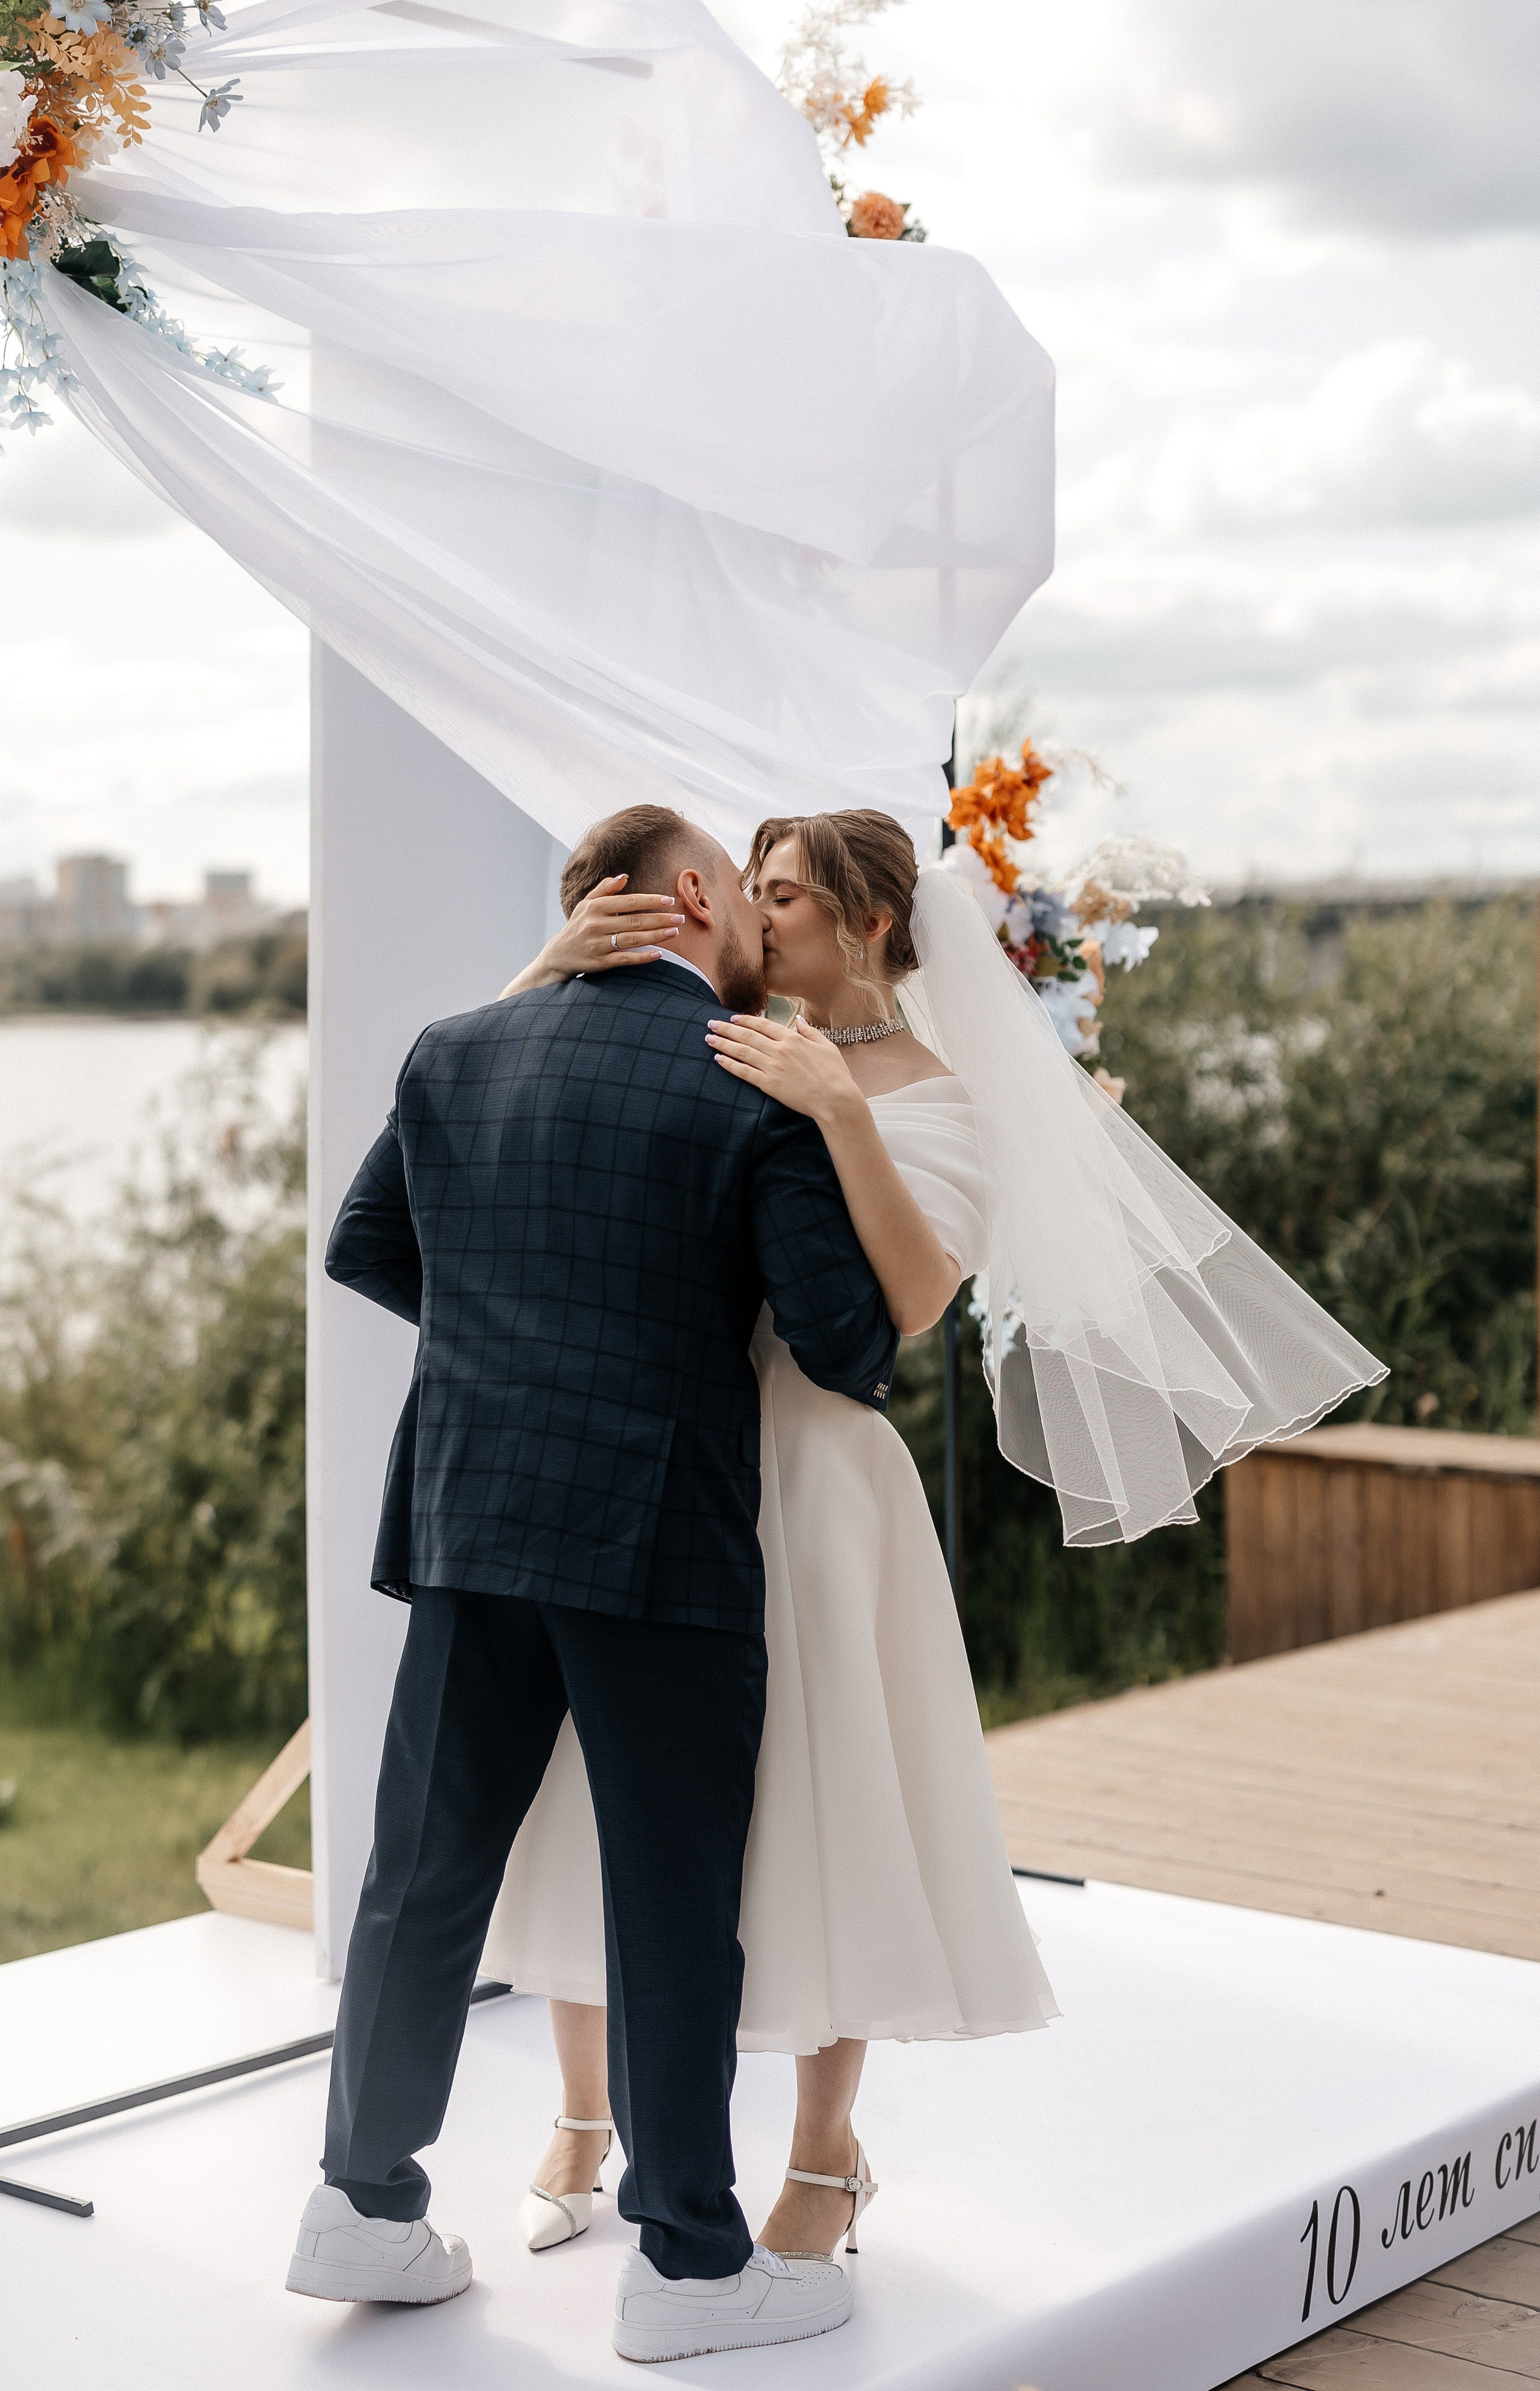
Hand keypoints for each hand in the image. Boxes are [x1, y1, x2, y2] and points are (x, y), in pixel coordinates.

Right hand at [499, 876, 683, 996]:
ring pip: (633, 939)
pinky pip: (626, 959)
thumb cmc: (579, 925)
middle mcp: (596, 924)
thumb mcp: (587, 904)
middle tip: (680, 918)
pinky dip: (643, 956)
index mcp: (595, 907)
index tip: (669, 901)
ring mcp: (598, 944)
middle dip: (660, 919)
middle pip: (635, 921)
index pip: (629, 902)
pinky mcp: (600, 962)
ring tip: (674, 932)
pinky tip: (659, 954)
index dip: (651, 901)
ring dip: (656, 936)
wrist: (560, 954)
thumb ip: (605, 889)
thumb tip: (624, 876)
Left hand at [705, 1014, 861, 1127]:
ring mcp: (773, 1067)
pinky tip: (718, 1059)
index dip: (746, 1020)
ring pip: (742, 1052)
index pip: (763, 1025)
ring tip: (709, 1038)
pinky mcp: (769, 1084)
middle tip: (711, 1023)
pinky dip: (730, 1065)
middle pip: (747, 1036)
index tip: (733, 1018)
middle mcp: (780, 1050)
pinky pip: (745, 1072)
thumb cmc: (835, 1074)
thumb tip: (798, 1020)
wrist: (836, 1099)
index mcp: (793, 1039)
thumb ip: (810, 1032)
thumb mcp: (827, 1046)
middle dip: (727, 1029)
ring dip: (723, 1044)